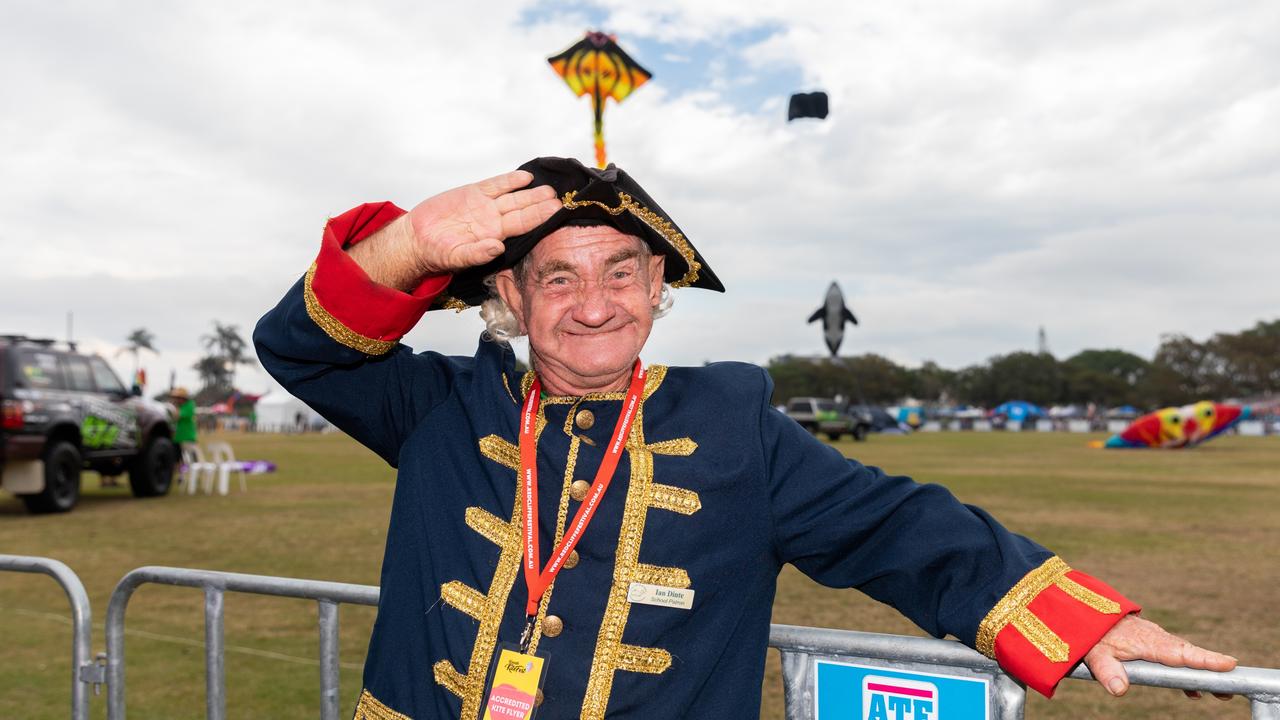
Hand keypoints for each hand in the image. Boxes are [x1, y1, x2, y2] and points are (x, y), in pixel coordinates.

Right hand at [408, 170, 559, 273]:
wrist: (417, 238)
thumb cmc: (437, 253)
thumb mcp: (457, 258)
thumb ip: (477, 254)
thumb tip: (496, 248)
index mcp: (494, 237)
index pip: (522, 227)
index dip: (539, 220)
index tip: (556, 214)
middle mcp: (493, 221)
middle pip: (523, 211)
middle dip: (541, 206)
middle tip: (559, 200)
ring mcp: (484, 206)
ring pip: (513, 197)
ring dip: (531, 194)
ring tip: (549, 190)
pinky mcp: (472, 193)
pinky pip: (495, 185)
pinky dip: (509, 181)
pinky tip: (525, 178)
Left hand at [1084, 614, 1236, 699]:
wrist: (1084, 608)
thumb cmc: (1090, 632)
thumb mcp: (1094, 653)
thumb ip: (1106, 671)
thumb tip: (1119, 690)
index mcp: (1147, 641)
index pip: (1180, 652)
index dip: (1204, 659)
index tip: (1229, 664)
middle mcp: (1156, 638)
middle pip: (1188, 655)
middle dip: (1210, 670)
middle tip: (1229, 689)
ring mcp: (1155, 638)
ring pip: (1183, 655)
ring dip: (1200, 671)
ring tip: (1218, 692)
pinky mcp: (1151, 640)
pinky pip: (1174, 655)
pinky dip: (1185, 668)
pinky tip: (1190, 689)